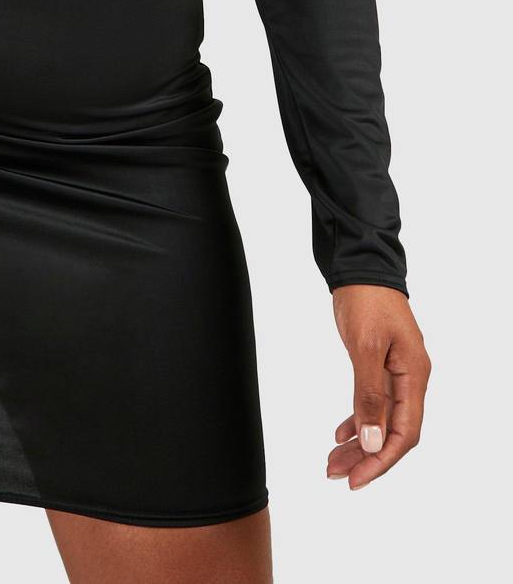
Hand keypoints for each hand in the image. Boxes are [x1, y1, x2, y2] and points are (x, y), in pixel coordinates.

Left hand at [327, 284, 430, 489]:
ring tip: (333, 461)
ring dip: (359, 442)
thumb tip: (372, 441)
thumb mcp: (364, 347)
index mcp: (414, 375)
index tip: (356, 480)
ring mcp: (397, 371)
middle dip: (366, 457)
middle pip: (393, 431)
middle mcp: (410, 377)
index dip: (381, 460)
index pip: (404, 433)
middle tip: (336, 474)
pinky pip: (373, 402)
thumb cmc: (365, 299)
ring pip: (381, 419)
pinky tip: (340, 433)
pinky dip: (357, 419)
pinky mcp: (381, 364)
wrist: (361, 266)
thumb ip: (368, 394)